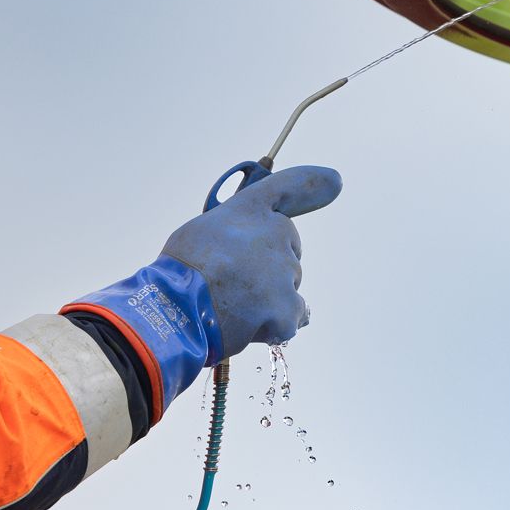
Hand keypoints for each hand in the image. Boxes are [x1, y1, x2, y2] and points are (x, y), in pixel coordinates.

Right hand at [67, 165, 341, 409]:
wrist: (174, 310)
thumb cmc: (178, 274)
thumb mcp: (201, 233)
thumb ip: (233, 234)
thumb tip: (244, 258)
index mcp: (250, 211)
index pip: (288, 187)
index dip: (313, 182)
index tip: (335, 181)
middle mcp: (274, 233)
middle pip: (289, 252)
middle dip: (271, 269)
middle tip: (236, 285)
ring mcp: (284, 271)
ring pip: (290, 288)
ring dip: (269, 300)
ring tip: (232, 308)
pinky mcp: (287, 307)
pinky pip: (294, 319)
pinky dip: (275, 326)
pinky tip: (248, 327)